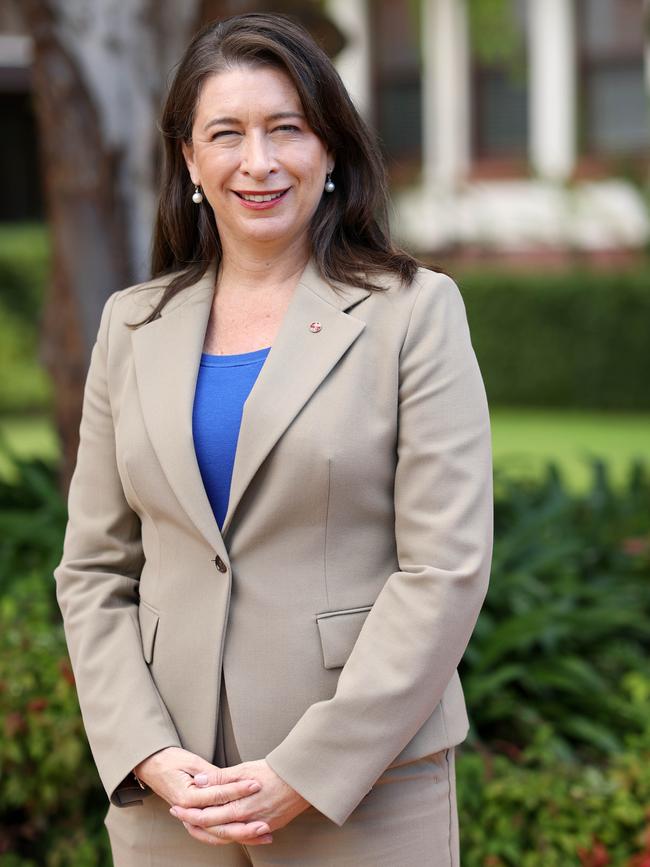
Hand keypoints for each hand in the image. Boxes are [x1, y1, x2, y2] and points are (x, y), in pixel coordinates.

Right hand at [134, 747, 271, 844]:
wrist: (152, 766)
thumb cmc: (170, 761)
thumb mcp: (191, 761)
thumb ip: (211, 773)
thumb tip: (228, 778)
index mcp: (186, 796)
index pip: (217, 796)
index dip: (238, 790)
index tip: (255, 785)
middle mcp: (188, 812)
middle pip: (219, 825)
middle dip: (243, 826)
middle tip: (264, 823)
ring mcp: (190, 819)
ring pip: (217, 835)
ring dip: (241, 837)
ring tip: (262, 835)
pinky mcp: (194, 821)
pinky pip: (213, 835)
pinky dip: (231, 837)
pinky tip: (248, 837)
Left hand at [169, 759, 309, 846]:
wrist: (302, 779)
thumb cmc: (274, 771)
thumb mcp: (245, 769)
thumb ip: (221, 778)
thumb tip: (200, 782)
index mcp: (239, 806)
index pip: (207, 814)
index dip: (190, 812)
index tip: (177, 807)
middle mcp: (247, 820)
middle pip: (214, 827)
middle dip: (194, 822)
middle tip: (179, 815)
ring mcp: (257, 826)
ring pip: (227, 835)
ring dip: (209, 830)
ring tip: (196, 823)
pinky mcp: (268, 827)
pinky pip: (244, 835)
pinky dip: (230, 834)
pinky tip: (222, 830)